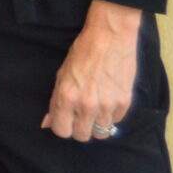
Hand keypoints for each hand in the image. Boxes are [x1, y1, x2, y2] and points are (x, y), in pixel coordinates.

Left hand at [41, 0, 140, 141]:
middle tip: (81, 116)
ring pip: (101, 133)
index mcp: (67, 97)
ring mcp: (107, 106)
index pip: (62, 131)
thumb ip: (55, 101)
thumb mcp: (62, 74)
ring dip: (97, 124)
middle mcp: (86, 105)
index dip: (63, 127)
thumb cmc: (83, 51)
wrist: (111, 37)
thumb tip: (47, 123)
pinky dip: (111, 115)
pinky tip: (108, 100)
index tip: (66, 120)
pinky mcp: (124, 103)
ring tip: (96, 108)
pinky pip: (116, 121)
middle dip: (80, 128)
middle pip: (82, 136)